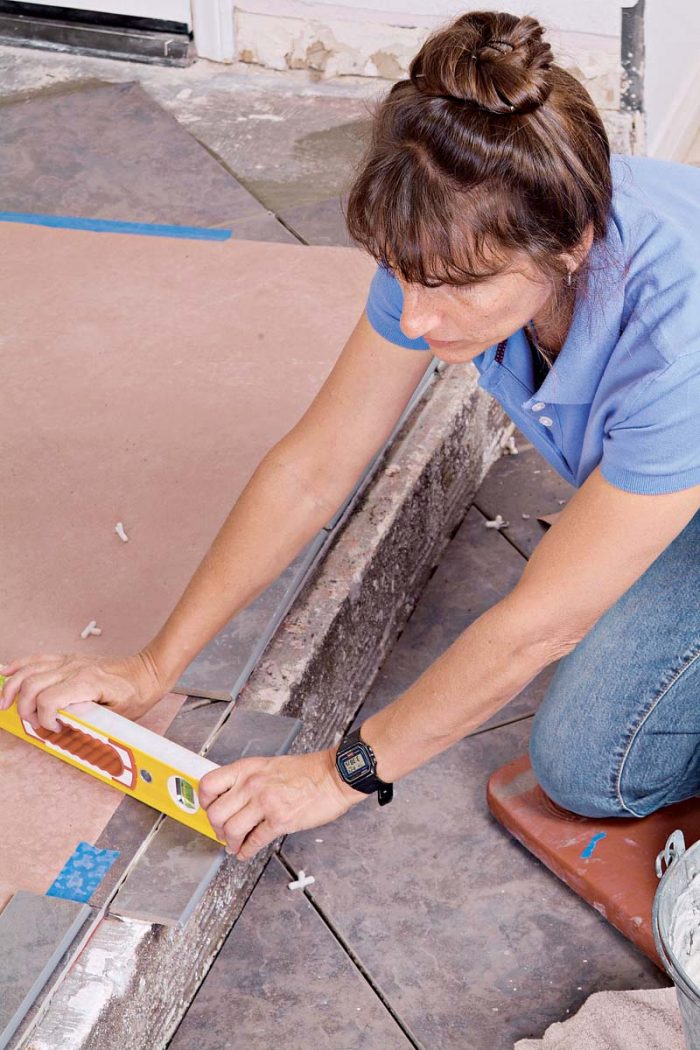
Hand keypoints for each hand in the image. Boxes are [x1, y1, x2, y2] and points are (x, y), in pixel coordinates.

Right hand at [0, 649, 168, 731]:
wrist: (147, 671)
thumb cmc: (136, 694)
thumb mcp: (119, 715)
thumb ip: (92, 722)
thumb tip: (67, 732)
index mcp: (87, 682)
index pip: (49, 699)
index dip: (45, 719)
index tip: (55, 730)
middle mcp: (74, 668)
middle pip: (32, 685)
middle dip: (24, 709)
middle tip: (33, 724)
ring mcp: (69, 661)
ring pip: (29, 670)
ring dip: (12, 687)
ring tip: (4, 704)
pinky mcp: (67, 659)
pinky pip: (37, 659)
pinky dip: (19, 665)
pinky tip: (5, 673)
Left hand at [199, 748, 364, 860]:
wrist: (334, 775)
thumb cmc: (307, 771)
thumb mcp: (269, 765)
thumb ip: (249, 780)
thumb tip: (232, 800)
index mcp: (248, 768)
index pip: (209, 784)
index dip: (204, 802)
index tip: (208, 809)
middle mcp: (252, 784)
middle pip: (216, 813)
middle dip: (217, 829)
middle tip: (222, 833)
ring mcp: (266, 802)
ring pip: (231, 830)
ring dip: (230, 843)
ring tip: (235, 845)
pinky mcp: (280, 820)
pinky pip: (254, 841)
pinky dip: (247, 851)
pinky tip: (247, 852)